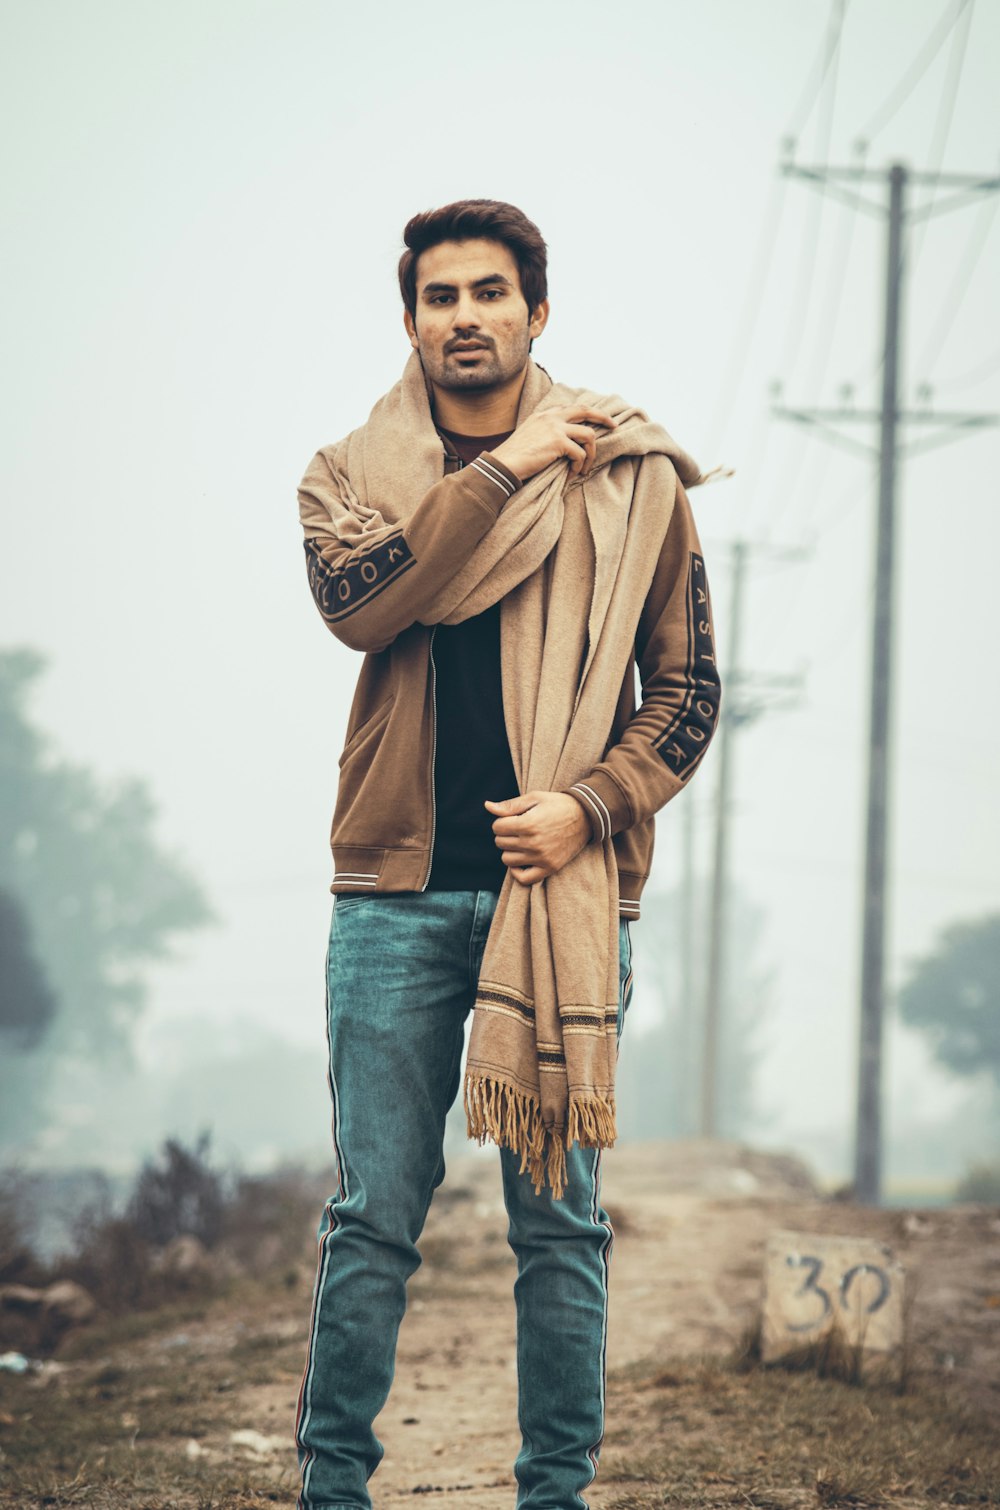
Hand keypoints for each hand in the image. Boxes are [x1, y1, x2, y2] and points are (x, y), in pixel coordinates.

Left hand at [485, 791, 591, 885]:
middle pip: (500, 843)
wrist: (586, 817)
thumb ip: (510, 805)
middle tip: (518, 829)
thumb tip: (487, 806)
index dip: (501, 821)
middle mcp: (533, 843)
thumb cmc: (558, 804)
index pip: (497, 827)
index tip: (513, 818)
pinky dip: (517, 872)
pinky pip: (524, 879)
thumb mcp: (534, 798)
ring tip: (521, 842)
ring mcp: (541, 858)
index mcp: (528, 824)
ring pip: (507, 860)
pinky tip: (521, 860)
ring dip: (510, 850)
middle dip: (505, 834)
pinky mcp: (549, 868)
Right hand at [490, 405, 616, 482]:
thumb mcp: (528, 437)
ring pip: (589, 435)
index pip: (570, 408)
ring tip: (585, 468)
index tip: (596, 421)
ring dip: (591, 453)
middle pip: (585, 410)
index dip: (586, 414)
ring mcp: (555, 428)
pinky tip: (573, 474)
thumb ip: (544, 434)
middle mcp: (550, 417)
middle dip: (602, 417)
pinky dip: (580, 466)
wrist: (502, 465)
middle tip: (614, 426)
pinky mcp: (558, 442)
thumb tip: (562, 445)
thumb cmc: (513, 458)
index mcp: (543, 415)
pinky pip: (580, 454)